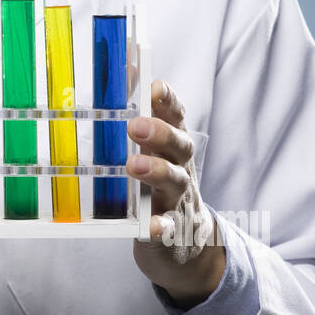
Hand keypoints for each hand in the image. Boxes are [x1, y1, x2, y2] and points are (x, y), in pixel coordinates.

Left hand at [127, 81, 225, 308]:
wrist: (187, 246)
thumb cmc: (159, 187)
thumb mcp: (153, 151)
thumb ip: (141, 113)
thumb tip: (127, 68)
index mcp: (172, 146)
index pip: (175, 116)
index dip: (167, 100)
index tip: (154, 86)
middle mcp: (180, 168)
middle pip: (179, 145)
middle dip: (160, 133)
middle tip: (136, 126)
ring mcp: (177, 200)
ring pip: (175, 182)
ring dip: (157, 171)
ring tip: (135, 166)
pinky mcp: (170, 233)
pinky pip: (169, 229)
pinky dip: (162, 227)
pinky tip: (153, 226)